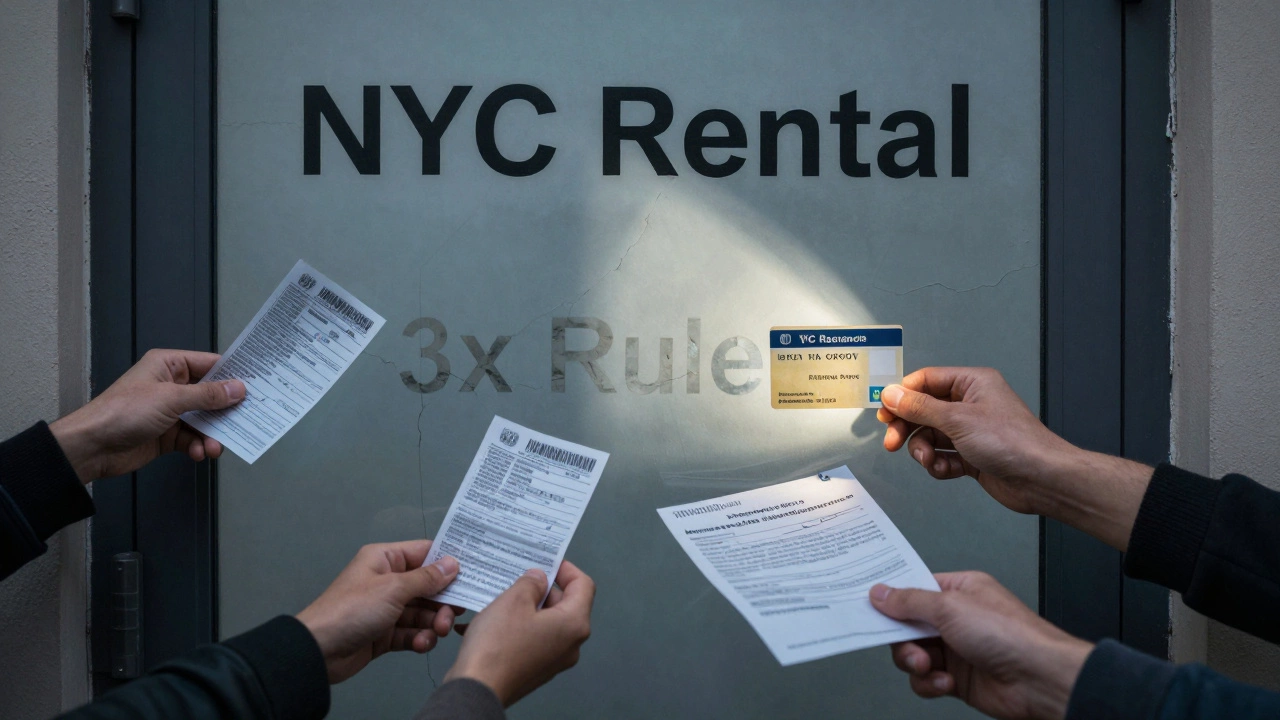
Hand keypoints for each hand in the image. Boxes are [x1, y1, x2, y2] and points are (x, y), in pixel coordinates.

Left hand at [48, 349, 245, 482]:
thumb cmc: (123, 412)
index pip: (210, 364)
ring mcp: (170, 411)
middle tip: (247, 418)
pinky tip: (198, 453)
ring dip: (213, 434)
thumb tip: (238, 389)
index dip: (233, 375)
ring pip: (204, 420)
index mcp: (169, 365)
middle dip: (226, 410)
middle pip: (211, 395)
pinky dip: (198, 446)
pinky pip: (192, 438)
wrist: (92, 446)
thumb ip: (207, 395)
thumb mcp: (171, 399)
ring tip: (215, 446)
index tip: (256, 385)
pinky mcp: (167, 435)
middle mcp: (171, 386)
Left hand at [297, 541, 462, 683]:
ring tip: (436, 632)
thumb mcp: (393, 588)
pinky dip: (419, 638)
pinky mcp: (385, 633)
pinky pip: (411, 632)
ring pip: (422, 612)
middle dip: (442, 601)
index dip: (447, 563)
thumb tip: (452, 564)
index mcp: (385, 560)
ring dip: (432, 623)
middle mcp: (387, 581)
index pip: (424, 554)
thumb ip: (426, 578)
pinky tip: (420, 643)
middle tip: (452, 614)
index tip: (471, 573)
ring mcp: (386, 608)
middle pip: (427, 587)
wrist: (319, 650)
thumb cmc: (351, 609)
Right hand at [445, 561, 594, 706]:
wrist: (476, 689)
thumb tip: (539, 578)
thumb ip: (531, 582)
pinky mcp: (536, 669)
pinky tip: (491, 620)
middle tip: (518, 577)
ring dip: (526, 606)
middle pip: (565, 604)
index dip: (566, 569)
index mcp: (574, 624)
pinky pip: (533, 639)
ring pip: (546, 622)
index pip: (583, 585)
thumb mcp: (513, 600)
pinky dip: (517, 626)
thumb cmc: (497, 646)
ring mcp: (554, 659)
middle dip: (542, 588)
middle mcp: (570, 644)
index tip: (547, 561)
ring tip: (501, 598)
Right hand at [870, 572, 1092, 719]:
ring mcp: (957, 649)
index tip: (872, 608)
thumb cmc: (1010, 635)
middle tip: (908, 646)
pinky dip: (930, 683)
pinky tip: (945, 682)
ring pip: (913, 654)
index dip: (892, 600)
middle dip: (903, 640)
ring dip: (916, 663)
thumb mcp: (949, 607)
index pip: (914, 590)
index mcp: (959, 590)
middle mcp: (957, 618)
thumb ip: (909, 601)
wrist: (1039, 679)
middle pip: (908, 626)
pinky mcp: (958, 677)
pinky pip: (926, 679)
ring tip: (929, 666)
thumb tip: (880, 593)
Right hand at [876, 367, 1151, 549]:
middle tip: (893, 443)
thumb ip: (919, 407)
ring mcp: (972, 431)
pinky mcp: (973, 455)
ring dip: (924, 450)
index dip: (903, 395)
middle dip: (908, 428)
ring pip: (931, 436)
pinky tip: (945, 470)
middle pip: (924, 410)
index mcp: (972, 383)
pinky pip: (943, 455)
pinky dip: (939, 464)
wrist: (1041, 479)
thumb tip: (890, 393)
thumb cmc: (1008, 441)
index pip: (926, 381)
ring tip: (929, 461)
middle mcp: (971, 404)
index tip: (885, 412)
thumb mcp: (956, 420)